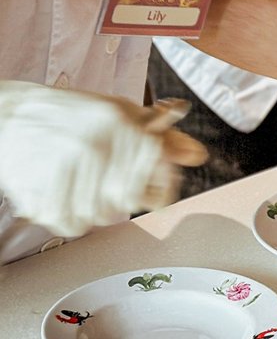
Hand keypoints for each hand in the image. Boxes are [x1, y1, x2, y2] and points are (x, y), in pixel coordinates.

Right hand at [0, 83, 205, 236]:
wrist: (10, 114)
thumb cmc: (71, 114)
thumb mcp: (123, 113)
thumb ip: (164, 138)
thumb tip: (196, 155)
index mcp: (122, 124)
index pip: (161, 177)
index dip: (161, 189)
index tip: (156, 192)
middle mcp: (98, 145)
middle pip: (128, 201)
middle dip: (121, 197)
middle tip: (105, 181)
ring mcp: (67, 169)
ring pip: (100, 216)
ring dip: (93, 207)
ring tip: (80, 183)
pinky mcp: (41, 189)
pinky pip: (70, 225)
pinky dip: (68, 217)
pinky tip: (62, 195)